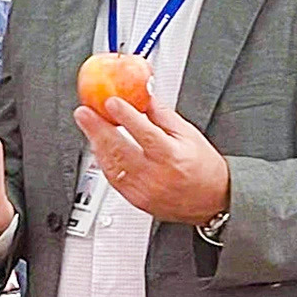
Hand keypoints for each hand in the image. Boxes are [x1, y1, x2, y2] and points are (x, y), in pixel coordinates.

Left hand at [74, 98, 230, 225]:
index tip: (111, 102)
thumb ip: (163, 116)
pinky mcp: (136, 200)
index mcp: (172, 157)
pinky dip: (103, 161)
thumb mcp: (190, 135)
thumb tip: (144, 97)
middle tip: (84, 113)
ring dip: (96, 144)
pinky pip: (113, 179)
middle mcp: (156, 176)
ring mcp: (144, 191)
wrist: (212, 200)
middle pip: (120, 150)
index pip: (145, 133)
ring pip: (111, 165)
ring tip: (88, 126)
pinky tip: (98, 148)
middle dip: (98, 129)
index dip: (125, 116)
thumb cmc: (203, 167)